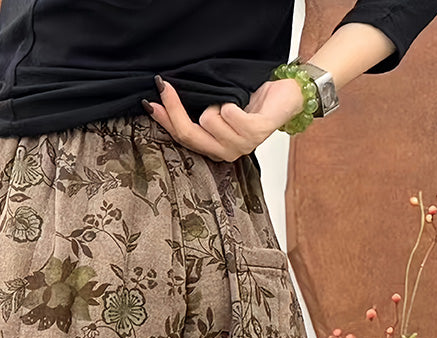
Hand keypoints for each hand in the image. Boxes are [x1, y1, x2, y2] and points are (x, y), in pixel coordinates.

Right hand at [145, 76, 305, 160]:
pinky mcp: (255, 134)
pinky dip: (231, 103)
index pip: (181, 137)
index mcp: (215, 149)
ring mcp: (241, 146)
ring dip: (217, 103)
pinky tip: (242, 103)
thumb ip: (194, 111)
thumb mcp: (217, 106)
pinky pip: (228, 114)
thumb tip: (161, 102)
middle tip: (166, 85)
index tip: (150, 101)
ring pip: (208, 119)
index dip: (164, 119)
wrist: (286, 97)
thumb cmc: (252, 102)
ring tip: (230, 101)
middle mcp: (225, 153)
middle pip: (189, 133)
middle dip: (174, 108)